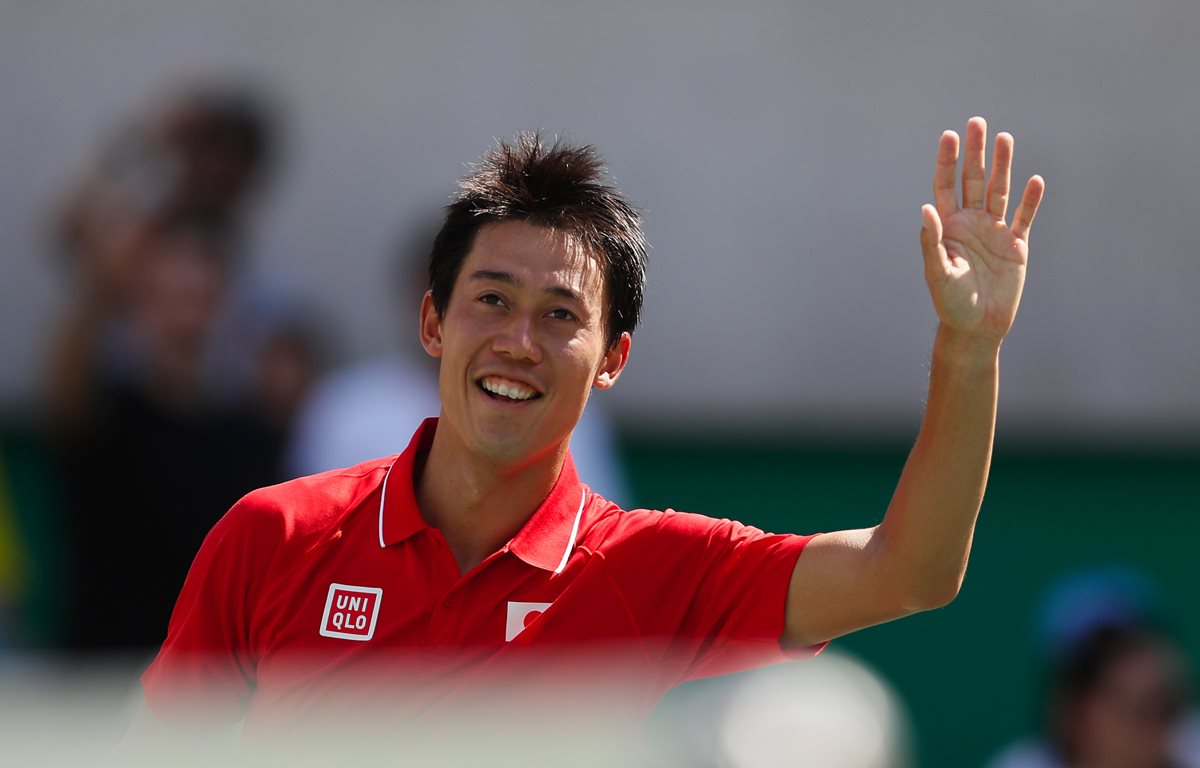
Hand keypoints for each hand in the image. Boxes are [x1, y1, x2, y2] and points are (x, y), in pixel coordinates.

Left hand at [920, 117, 1043, 344]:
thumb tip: (925, 208)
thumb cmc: (951, 303)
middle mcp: (971, 223)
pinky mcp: (1016, 246)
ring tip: (1005, 138)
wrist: (977, 328)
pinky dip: (1031, 200)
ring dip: (1002, 166)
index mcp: (948, 227)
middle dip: (975, 152)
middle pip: (973, 180)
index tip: (950, 135)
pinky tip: (1035, 180)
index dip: (947, 161)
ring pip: (1000, 191)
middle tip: (977, 122)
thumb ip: (931, 241)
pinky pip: (1024, 218)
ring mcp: (995, 232)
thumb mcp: (937, 273)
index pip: (946, 186)